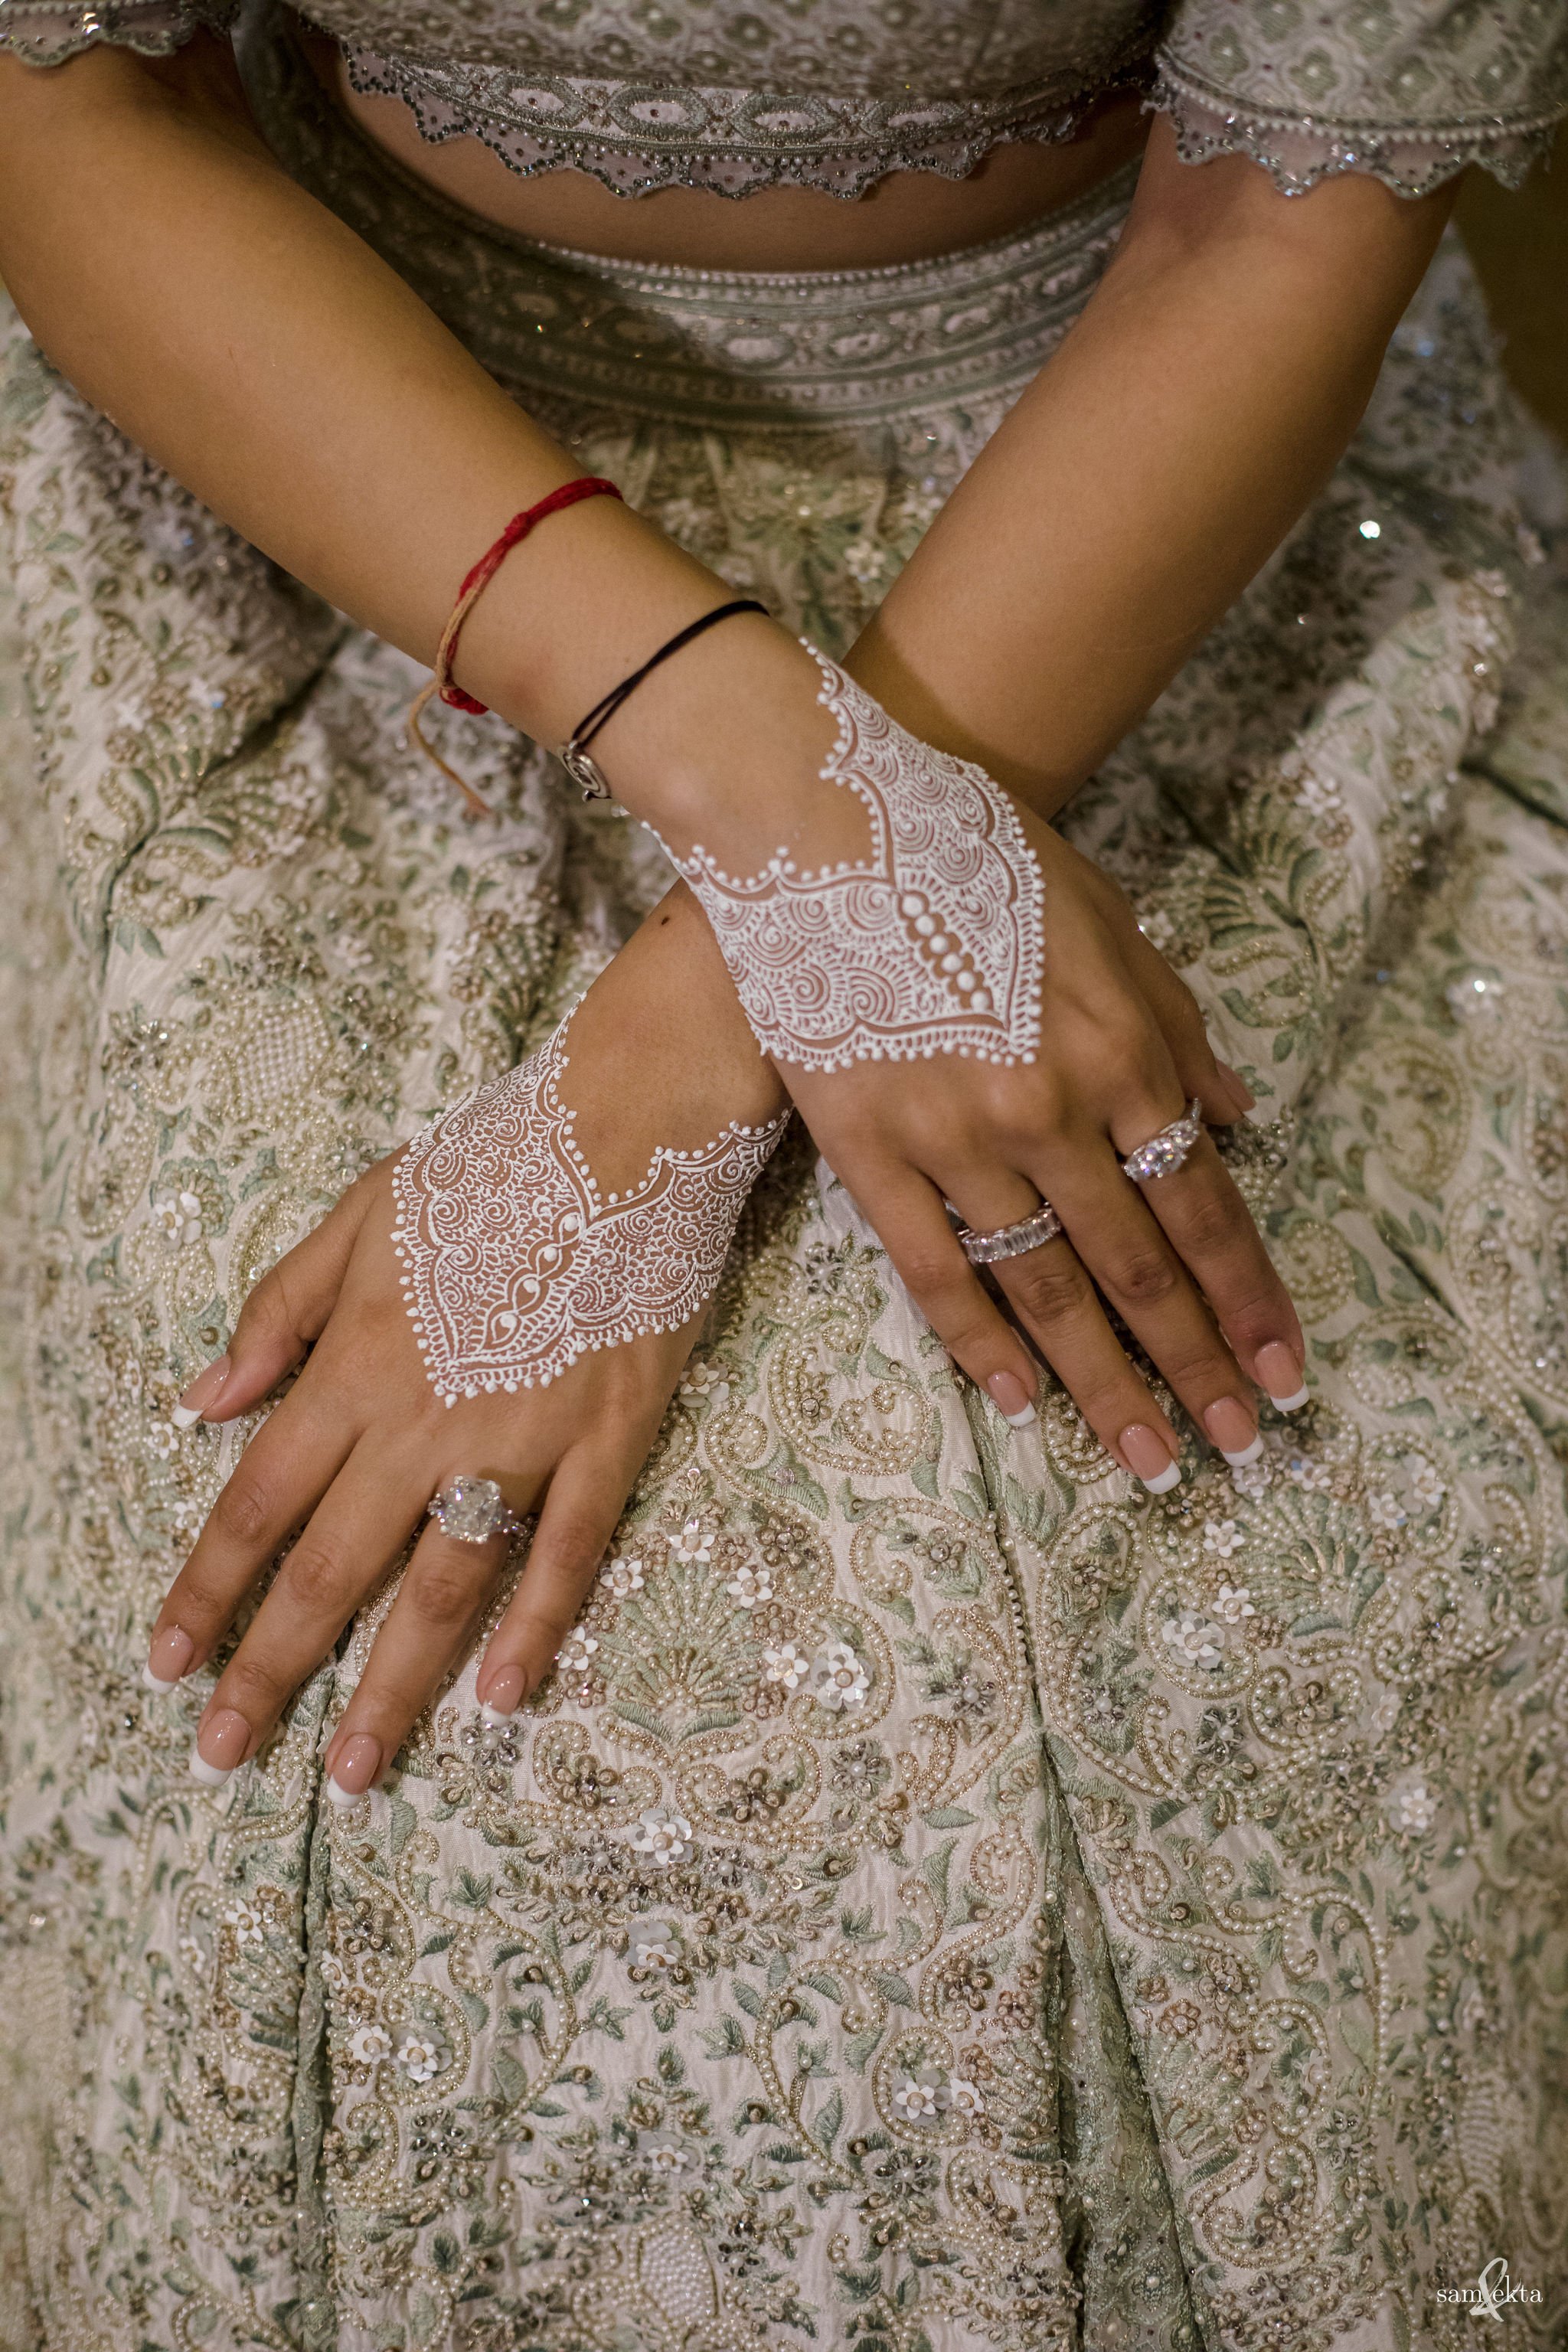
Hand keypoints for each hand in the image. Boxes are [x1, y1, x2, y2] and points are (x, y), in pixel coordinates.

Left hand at [145, 894, 780, 1797]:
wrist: (627, 1131)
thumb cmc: (487, 1165)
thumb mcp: (355, 1216)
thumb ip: (277, 1314)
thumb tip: (202, 1401)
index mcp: (354, 1366)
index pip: (256, 1502)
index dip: (205, 1590)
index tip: (166, 1663)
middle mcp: (422, 1420)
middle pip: (331, 1568)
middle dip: (268, 1668)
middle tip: (224, 1752)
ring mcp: (520, 1439)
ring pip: (442, 1586)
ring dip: (392, 1685)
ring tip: (354, 1769)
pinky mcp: (606, 1441)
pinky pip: (566, 1553)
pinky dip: (536, 1627)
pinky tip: (505, 1697)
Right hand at [782, 819, 1306, 1486]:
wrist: (827, 826)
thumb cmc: (980, 858)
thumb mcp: (1114, 924)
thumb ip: (1180, 1029)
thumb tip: (1240, 1121)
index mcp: (1123, 1054)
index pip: (1204, 1207)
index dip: (1249, 1299)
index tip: (1282, 1372)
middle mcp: (1052, 1113)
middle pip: (1139, 1269)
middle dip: (1197, 1366)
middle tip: (1234, 1445)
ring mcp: (955, 1141)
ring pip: (1045, 1289)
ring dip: (1104, 1385)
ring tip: (1147, 1460)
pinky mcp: (867, 1152)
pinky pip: (933, 1271)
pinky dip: (978, 1342)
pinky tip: (1018, 1401)